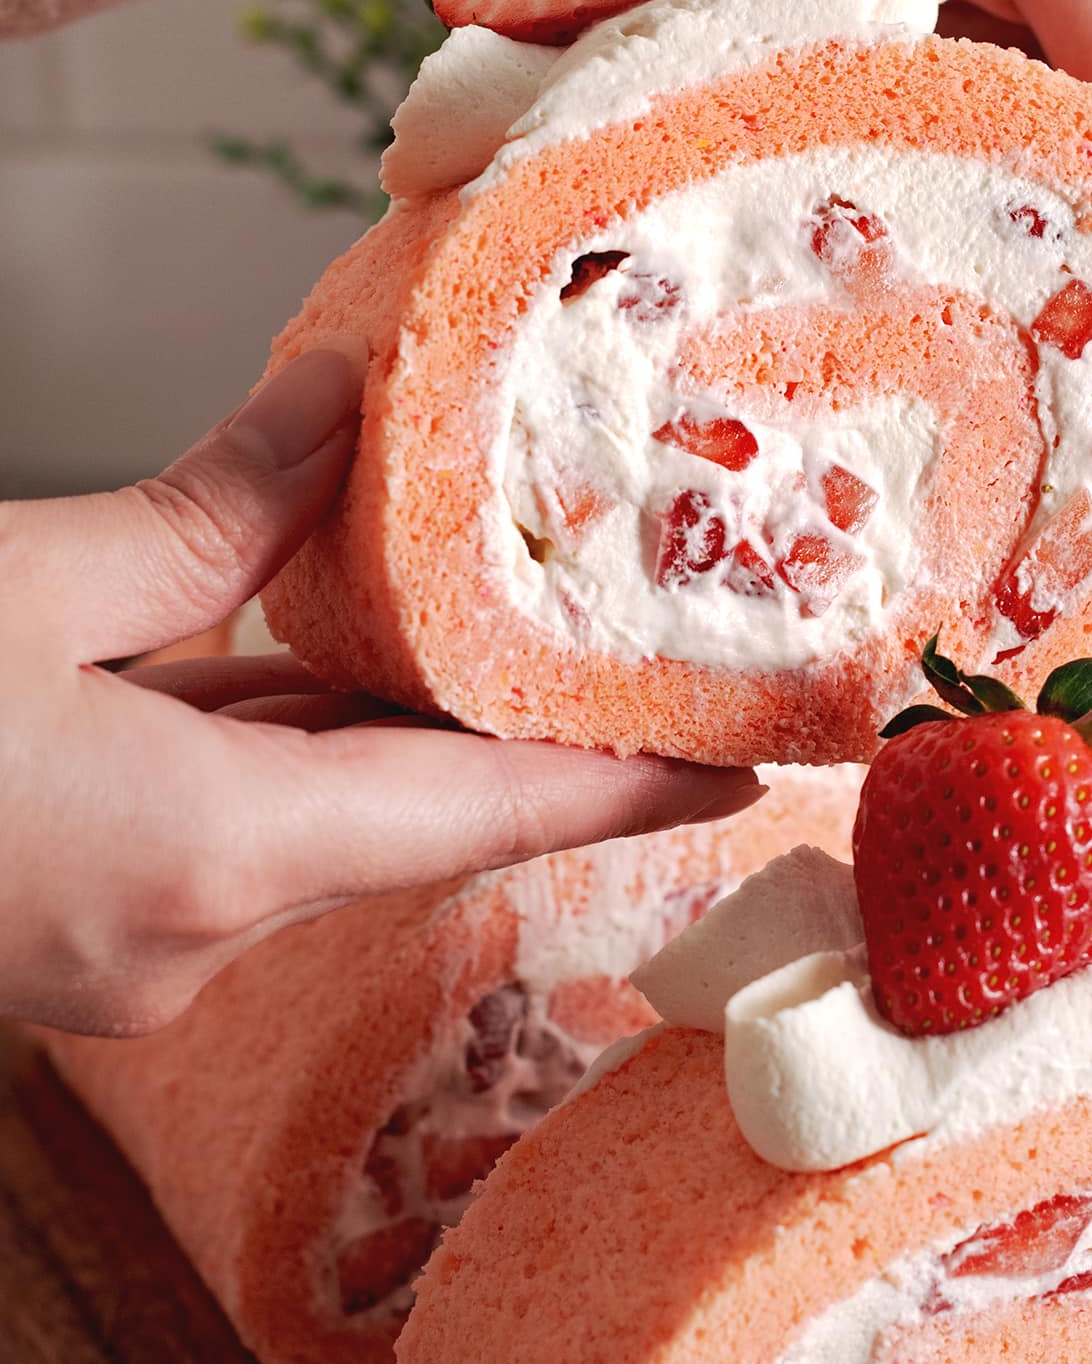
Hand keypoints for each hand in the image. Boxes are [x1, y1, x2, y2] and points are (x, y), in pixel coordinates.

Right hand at [0, 341, 760, 1036]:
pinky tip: (296, 660)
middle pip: (412, 816)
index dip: (631, 786)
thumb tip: (332, 413)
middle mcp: (187, 936)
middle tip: (633, 645)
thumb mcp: (17, 585)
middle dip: (513, 728)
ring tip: (487, 624)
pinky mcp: (75, 928)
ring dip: (381, 727)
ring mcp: (129, 951)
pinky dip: (271, 750)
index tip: (747, 765)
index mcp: (205, 855)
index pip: (485, 814)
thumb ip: (199, 513)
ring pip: (309, 822)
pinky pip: (223, 831)